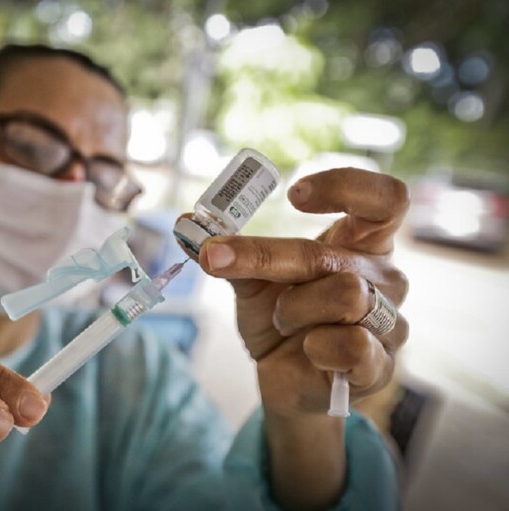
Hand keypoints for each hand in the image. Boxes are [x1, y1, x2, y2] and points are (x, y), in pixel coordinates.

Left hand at [197, 168, 409, 416]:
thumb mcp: (252, 280)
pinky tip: (309, 351)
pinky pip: (353, 344)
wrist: (283, 378)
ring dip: (293, 311)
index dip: (346, 187)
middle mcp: (385, 278)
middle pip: (332, 255)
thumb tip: (187, 223)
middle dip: (269, 260)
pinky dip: (317, 346)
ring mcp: (390, 323)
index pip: (386, 199)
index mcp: (364, 245)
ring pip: (347, 296)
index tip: (293, 194)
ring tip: (285, 323)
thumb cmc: (279, 320)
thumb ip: (230, 251)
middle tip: (219, 260)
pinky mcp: (379, 365)